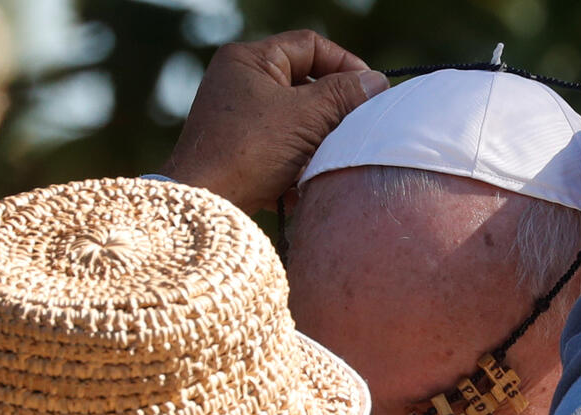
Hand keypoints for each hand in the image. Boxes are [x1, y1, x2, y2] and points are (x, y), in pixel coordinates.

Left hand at [162, 30, 388, 213]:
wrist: (205, 202)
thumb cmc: (249, 151)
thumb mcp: (304, 116)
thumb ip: (343, 94)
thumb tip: (376, 82)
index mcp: (248, 60)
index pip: (309, 45)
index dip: (344, 64)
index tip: (369, 91)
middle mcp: (239, 84)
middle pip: (304, 84)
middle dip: (332, 108)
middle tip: (356, 125)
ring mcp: (238, 119)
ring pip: (296, 120)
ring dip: (318, 139)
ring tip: (329, 155)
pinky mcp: (240, 152)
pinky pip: (281, 148)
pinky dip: (298, 162)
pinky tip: (305, 180)